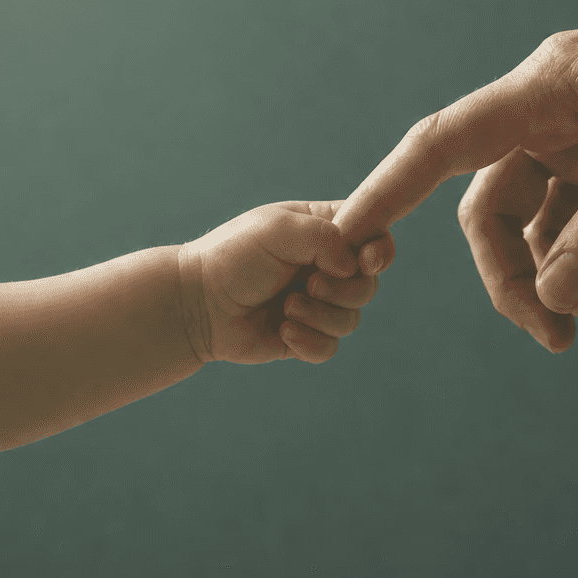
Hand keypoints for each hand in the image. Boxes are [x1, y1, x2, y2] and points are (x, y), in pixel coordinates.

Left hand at [179, 200, 395, 364]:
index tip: (366, 261)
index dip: (380, 251)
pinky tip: (283, 331)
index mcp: (325, 231)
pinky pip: (330, 347)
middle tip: (306, 285)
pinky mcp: (304, 336)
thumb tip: (354, 266)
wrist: (197, 303)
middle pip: (368, 285)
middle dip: (342, 290)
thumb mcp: (279, 229)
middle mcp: (326, 267)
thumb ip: (325, 236)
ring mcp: (317, 303)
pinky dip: (309, 342)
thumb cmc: (234, 255)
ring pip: (351, 319)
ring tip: (286, 309)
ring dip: (320, 316)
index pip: (374, 236)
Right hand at [333, 0, 577, 351]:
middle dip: (516, 276)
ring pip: (543, 219)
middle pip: (493, 205)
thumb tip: (553, 295)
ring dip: (570, 276)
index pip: (444, 142)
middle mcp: (556, 108)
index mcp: (550, 87)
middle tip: (559, 338)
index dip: (389, 190)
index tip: (346, 237)